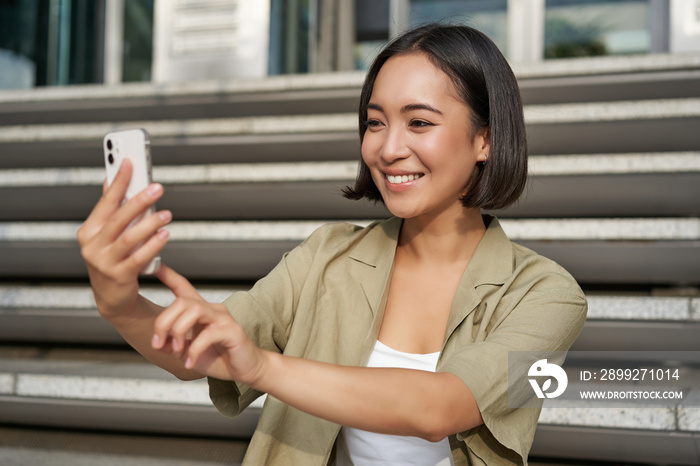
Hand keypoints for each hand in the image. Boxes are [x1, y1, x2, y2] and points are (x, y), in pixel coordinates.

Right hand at [77, 159, 171, 316]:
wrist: (112, 297)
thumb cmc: (113, 260)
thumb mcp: (107, 235)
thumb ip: (110, 210)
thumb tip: (111, 179)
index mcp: (89, 231)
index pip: (105, 201)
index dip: (118, 181)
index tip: (130, 162)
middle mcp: (93, 245)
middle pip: (118, 218)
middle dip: (138, 200)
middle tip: (157, 187)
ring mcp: (104, 262)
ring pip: (129, 238)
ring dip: (149, 224)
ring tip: (167, 214)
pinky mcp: (118, 276)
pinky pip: (139, 258)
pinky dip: (153, 245)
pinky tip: (165, 235)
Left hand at [152, 265, 266, 383]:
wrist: (246, 370)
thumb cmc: (219, 358)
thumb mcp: (188, 353)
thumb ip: (172, 345)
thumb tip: (158, 342)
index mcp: (201, 311)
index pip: (183, 287)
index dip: (168, 276)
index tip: (154, 266)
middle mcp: (212, 310)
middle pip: (182, 301)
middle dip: (164, 322)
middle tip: (159, 343)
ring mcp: (223, 318)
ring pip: (193, 310)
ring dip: (178, 331)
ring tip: (177, 351)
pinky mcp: (232, 331)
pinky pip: (208, 334)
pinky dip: (194, 350)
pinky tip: (190, 362)